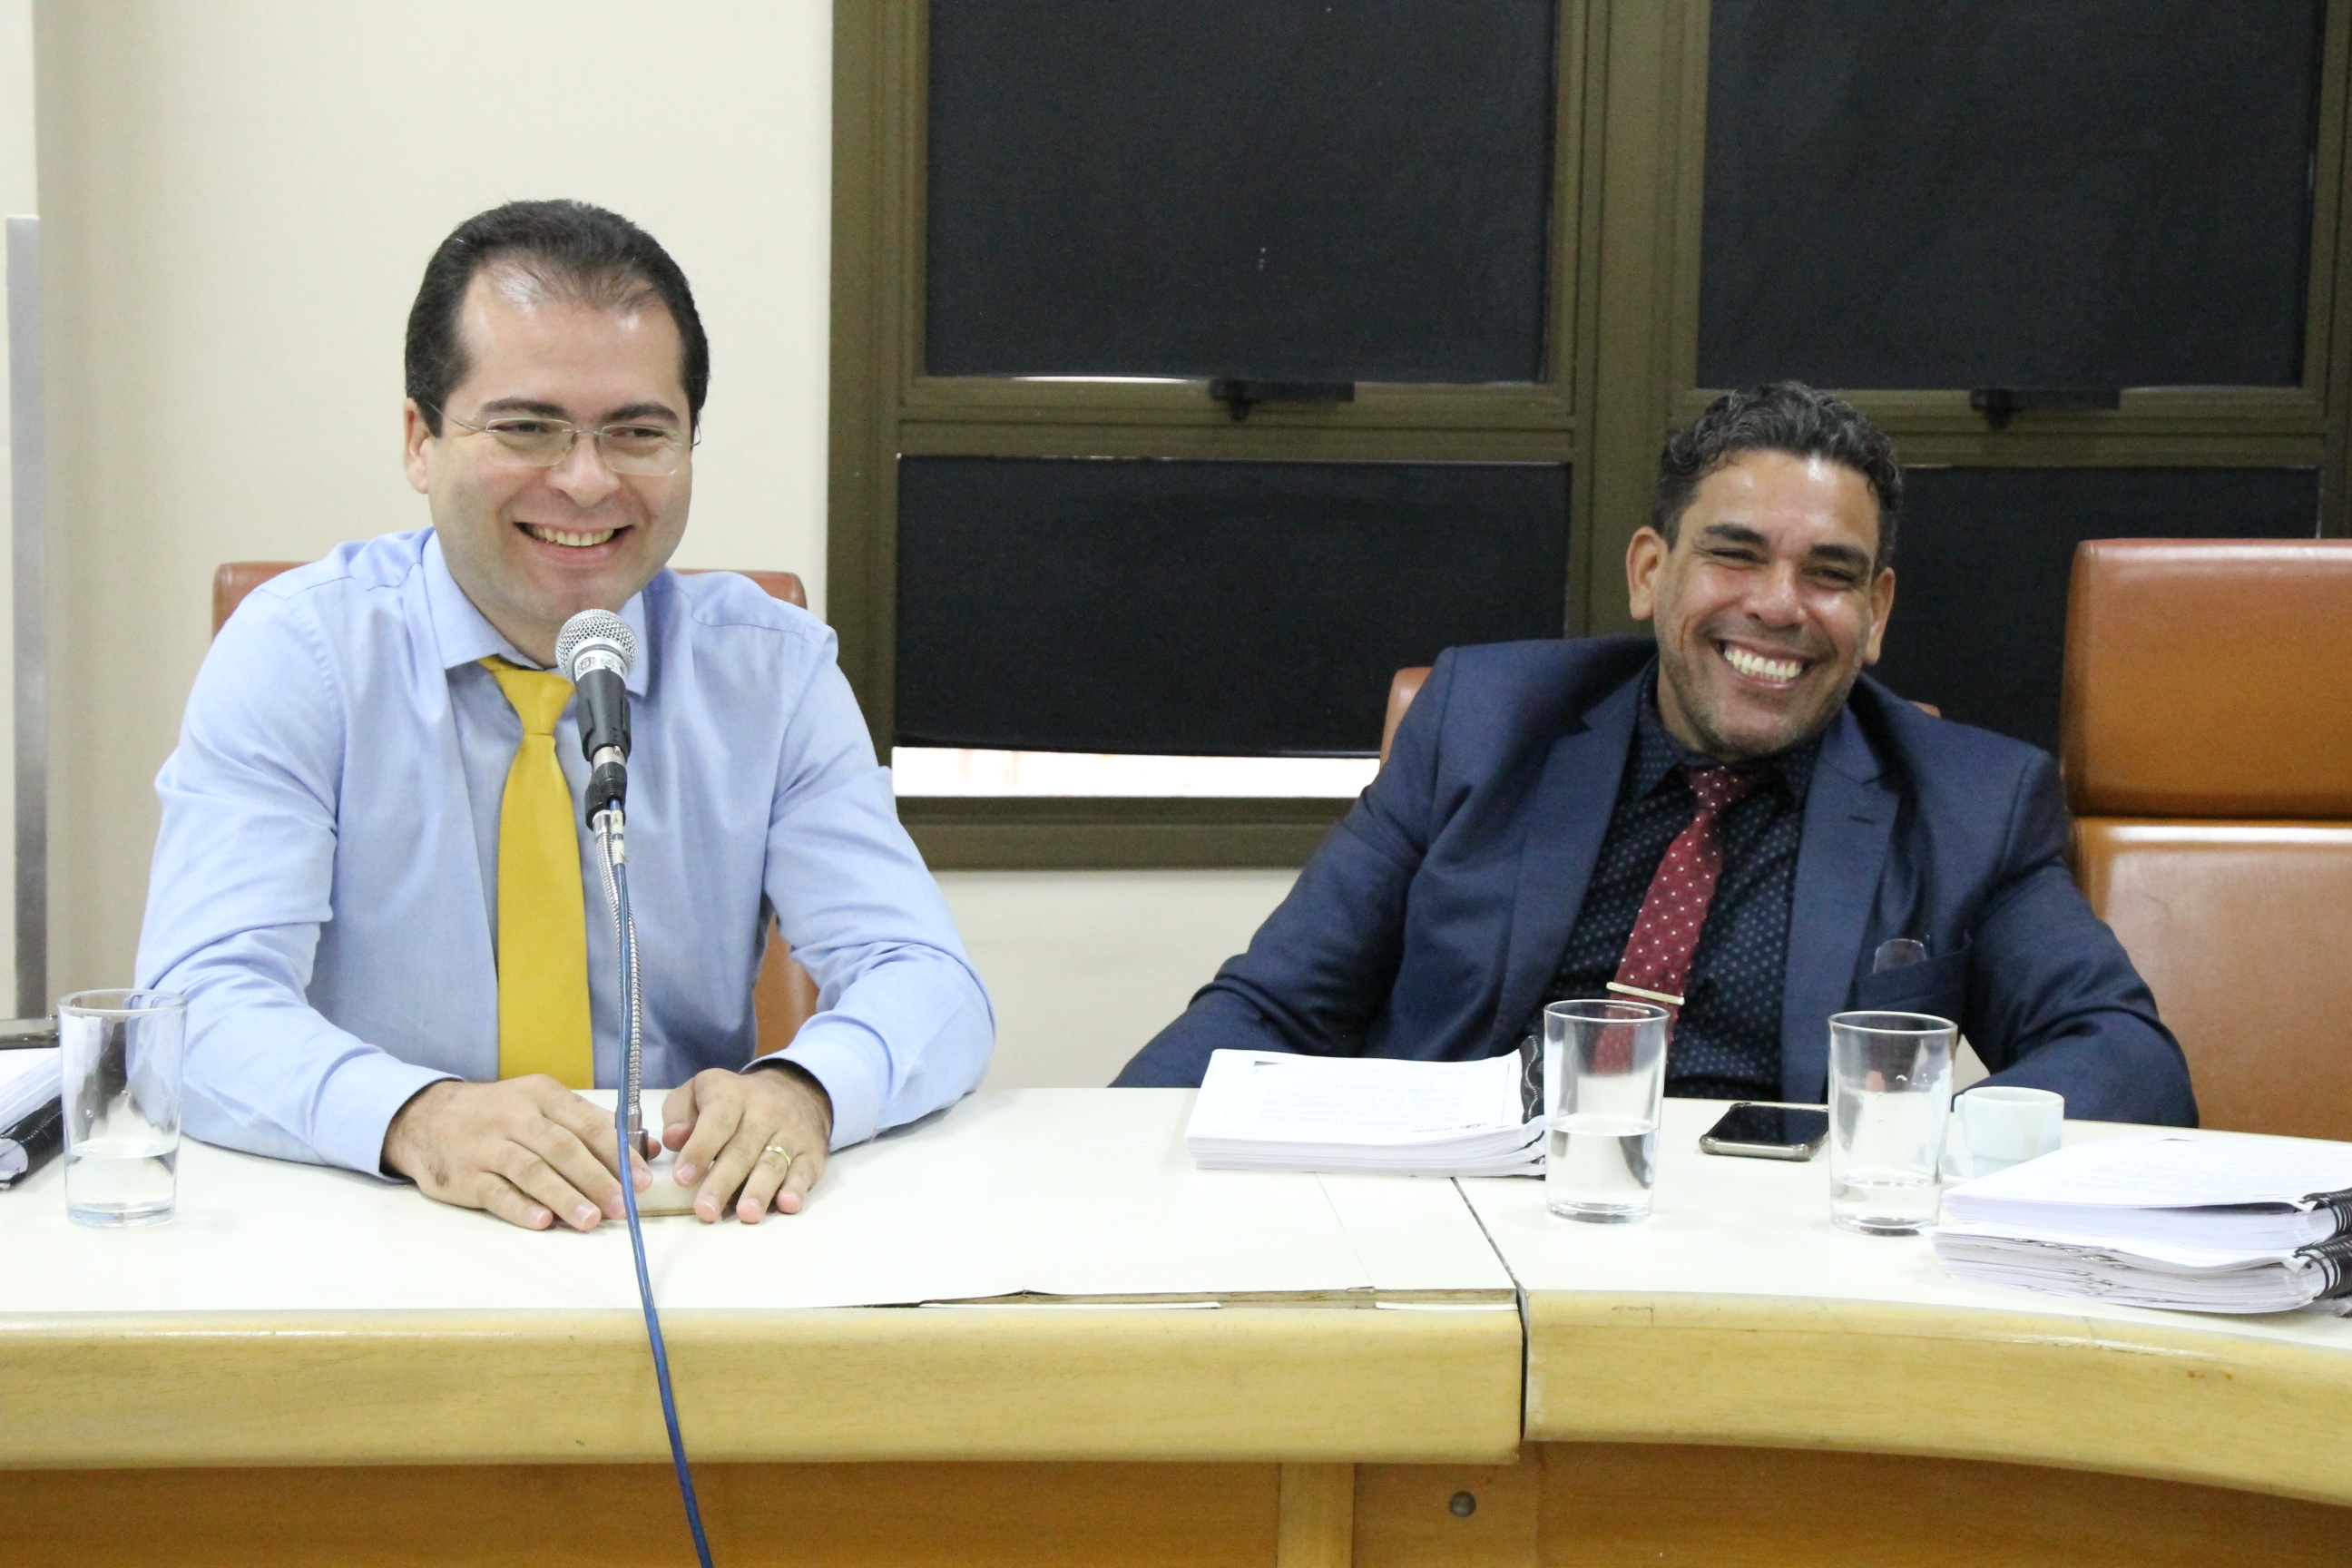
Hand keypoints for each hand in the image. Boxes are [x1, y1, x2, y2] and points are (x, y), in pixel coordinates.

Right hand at [383, 1076, 650, 1231]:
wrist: (425, 1117)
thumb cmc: (497, 1114)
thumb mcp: (541, 1105)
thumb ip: (591, 1126)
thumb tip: (647, 1148)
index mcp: (543, 1096)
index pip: (589, 1124)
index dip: (619, 1153)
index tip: (642, 1179)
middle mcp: (516, 1116)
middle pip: (564, 1148)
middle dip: (598, 1179)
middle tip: (623, 1206)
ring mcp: (487, 1145)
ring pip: (532, 1170)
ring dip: (565, 1197)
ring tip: (591, 1220)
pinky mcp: (465, 1175)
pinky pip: (496, 1192)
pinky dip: (520, 1207)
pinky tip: (542, 1221)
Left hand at [662, 1064, 833, 1223]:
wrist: (796, 1090)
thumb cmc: (734, 1101)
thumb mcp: (700, 1092)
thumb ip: (679, 1113)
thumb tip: (672, 1139)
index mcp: (732, 1095)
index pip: (716, 1120)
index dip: (699, 1149)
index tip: (682, 1178)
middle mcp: (765, 1111)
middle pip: (743, 1149)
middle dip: (723, 1182)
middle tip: (706, 1210)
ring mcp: (791, 1132)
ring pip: (773, 1163)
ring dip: (760, 1190)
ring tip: (747, 1215)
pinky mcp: (812, 1151)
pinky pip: (804, 1170)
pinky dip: (797, 1188)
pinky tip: (787, 1204)